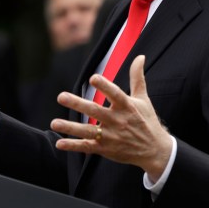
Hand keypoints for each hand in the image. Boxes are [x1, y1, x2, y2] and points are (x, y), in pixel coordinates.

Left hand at [51, 55, 173, 180]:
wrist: (154, 150)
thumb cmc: (146, 121)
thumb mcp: (143, 98)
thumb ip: (137, 77)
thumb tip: (140, 56)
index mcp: (127, 106)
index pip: (115, 94)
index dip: (105, 86)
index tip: (93, 78)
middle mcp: (118, 121)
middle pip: (95, 111)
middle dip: (77, 104)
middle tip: (61, 97)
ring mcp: (111, 136)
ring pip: (88, 131)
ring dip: (70, 128)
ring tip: (54, 123)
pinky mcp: (105, 149)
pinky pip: (87, 147)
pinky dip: (73, 146)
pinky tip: (59, 143)